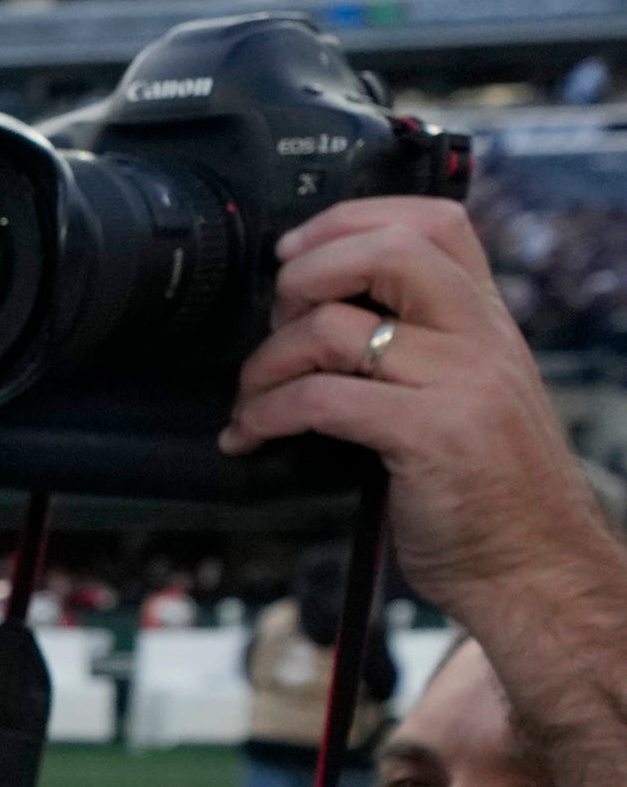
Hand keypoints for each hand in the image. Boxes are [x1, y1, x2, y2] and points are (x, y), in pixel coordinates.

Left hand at [223, 198, 604, 609]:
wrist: (534, 566)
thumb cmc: (488, 491)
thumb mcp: (470, 396)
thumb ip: (422, 347)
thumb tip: (321, 315)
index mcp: (488, 321)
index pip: (435, 222)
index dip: (351, 220)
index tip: (296, 252)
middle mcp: (481, 339)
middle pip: (388, 250)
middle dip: (305, 273)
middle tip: (274, 321)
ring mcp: (459, 384)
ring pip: (334, 328)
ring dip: (265, 361)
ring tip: (251, 397)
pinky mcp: (430, 435)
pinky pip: (321, 398)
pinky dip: (266, 413)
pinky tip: (252, 435)